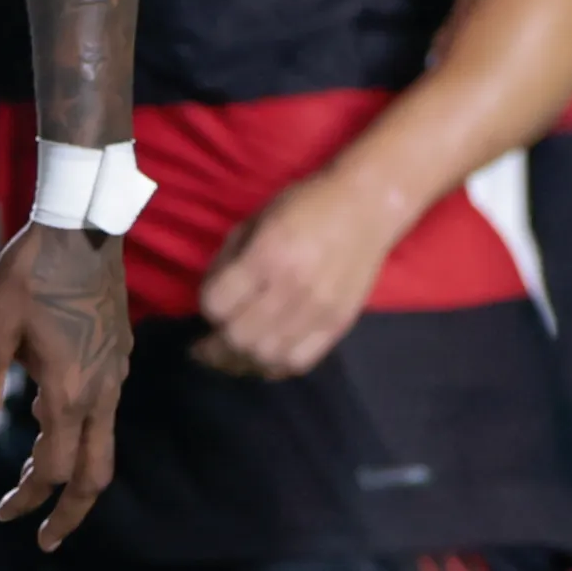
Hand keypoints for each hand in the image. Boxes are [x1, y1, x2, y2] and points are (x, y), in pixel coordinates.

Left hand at [0, 222, 128, 550]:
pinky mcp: (120, 352)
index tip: (2, 514)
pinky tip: (51, 414)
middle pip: (96, 475)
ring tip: (37, 480)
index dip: (27, 500)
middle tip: (45, 538)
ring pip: (104, 444)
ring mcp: (117, 372)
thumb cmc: (26, 273)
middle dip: (71, 513)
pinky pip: (106, 409)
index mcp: (69, 394)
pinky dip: (81, 432)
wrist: (79, 222)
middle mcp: (102, 391)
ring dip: (73, 471)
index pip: (52, 471)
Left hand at [193, 170, 400, 377]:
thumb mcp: (256, 219)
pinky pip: (299, 362)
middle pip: (239, 338)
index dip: (206, 307)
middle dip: (215, 346)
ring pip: (267, 358)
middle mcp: (292, 289)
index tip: (210, 302)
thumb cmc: (305, 205)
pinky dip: (275, 367)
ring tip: (230, 357)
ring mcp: (318, 311)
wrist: (365, 208)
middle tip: (206, 346)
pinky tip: (262, 359)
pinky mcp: (338, 325)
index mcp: (267, 255)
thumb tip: (213, 298)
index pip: (217, 304)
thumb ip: (230, 259)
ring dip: (242, 362)